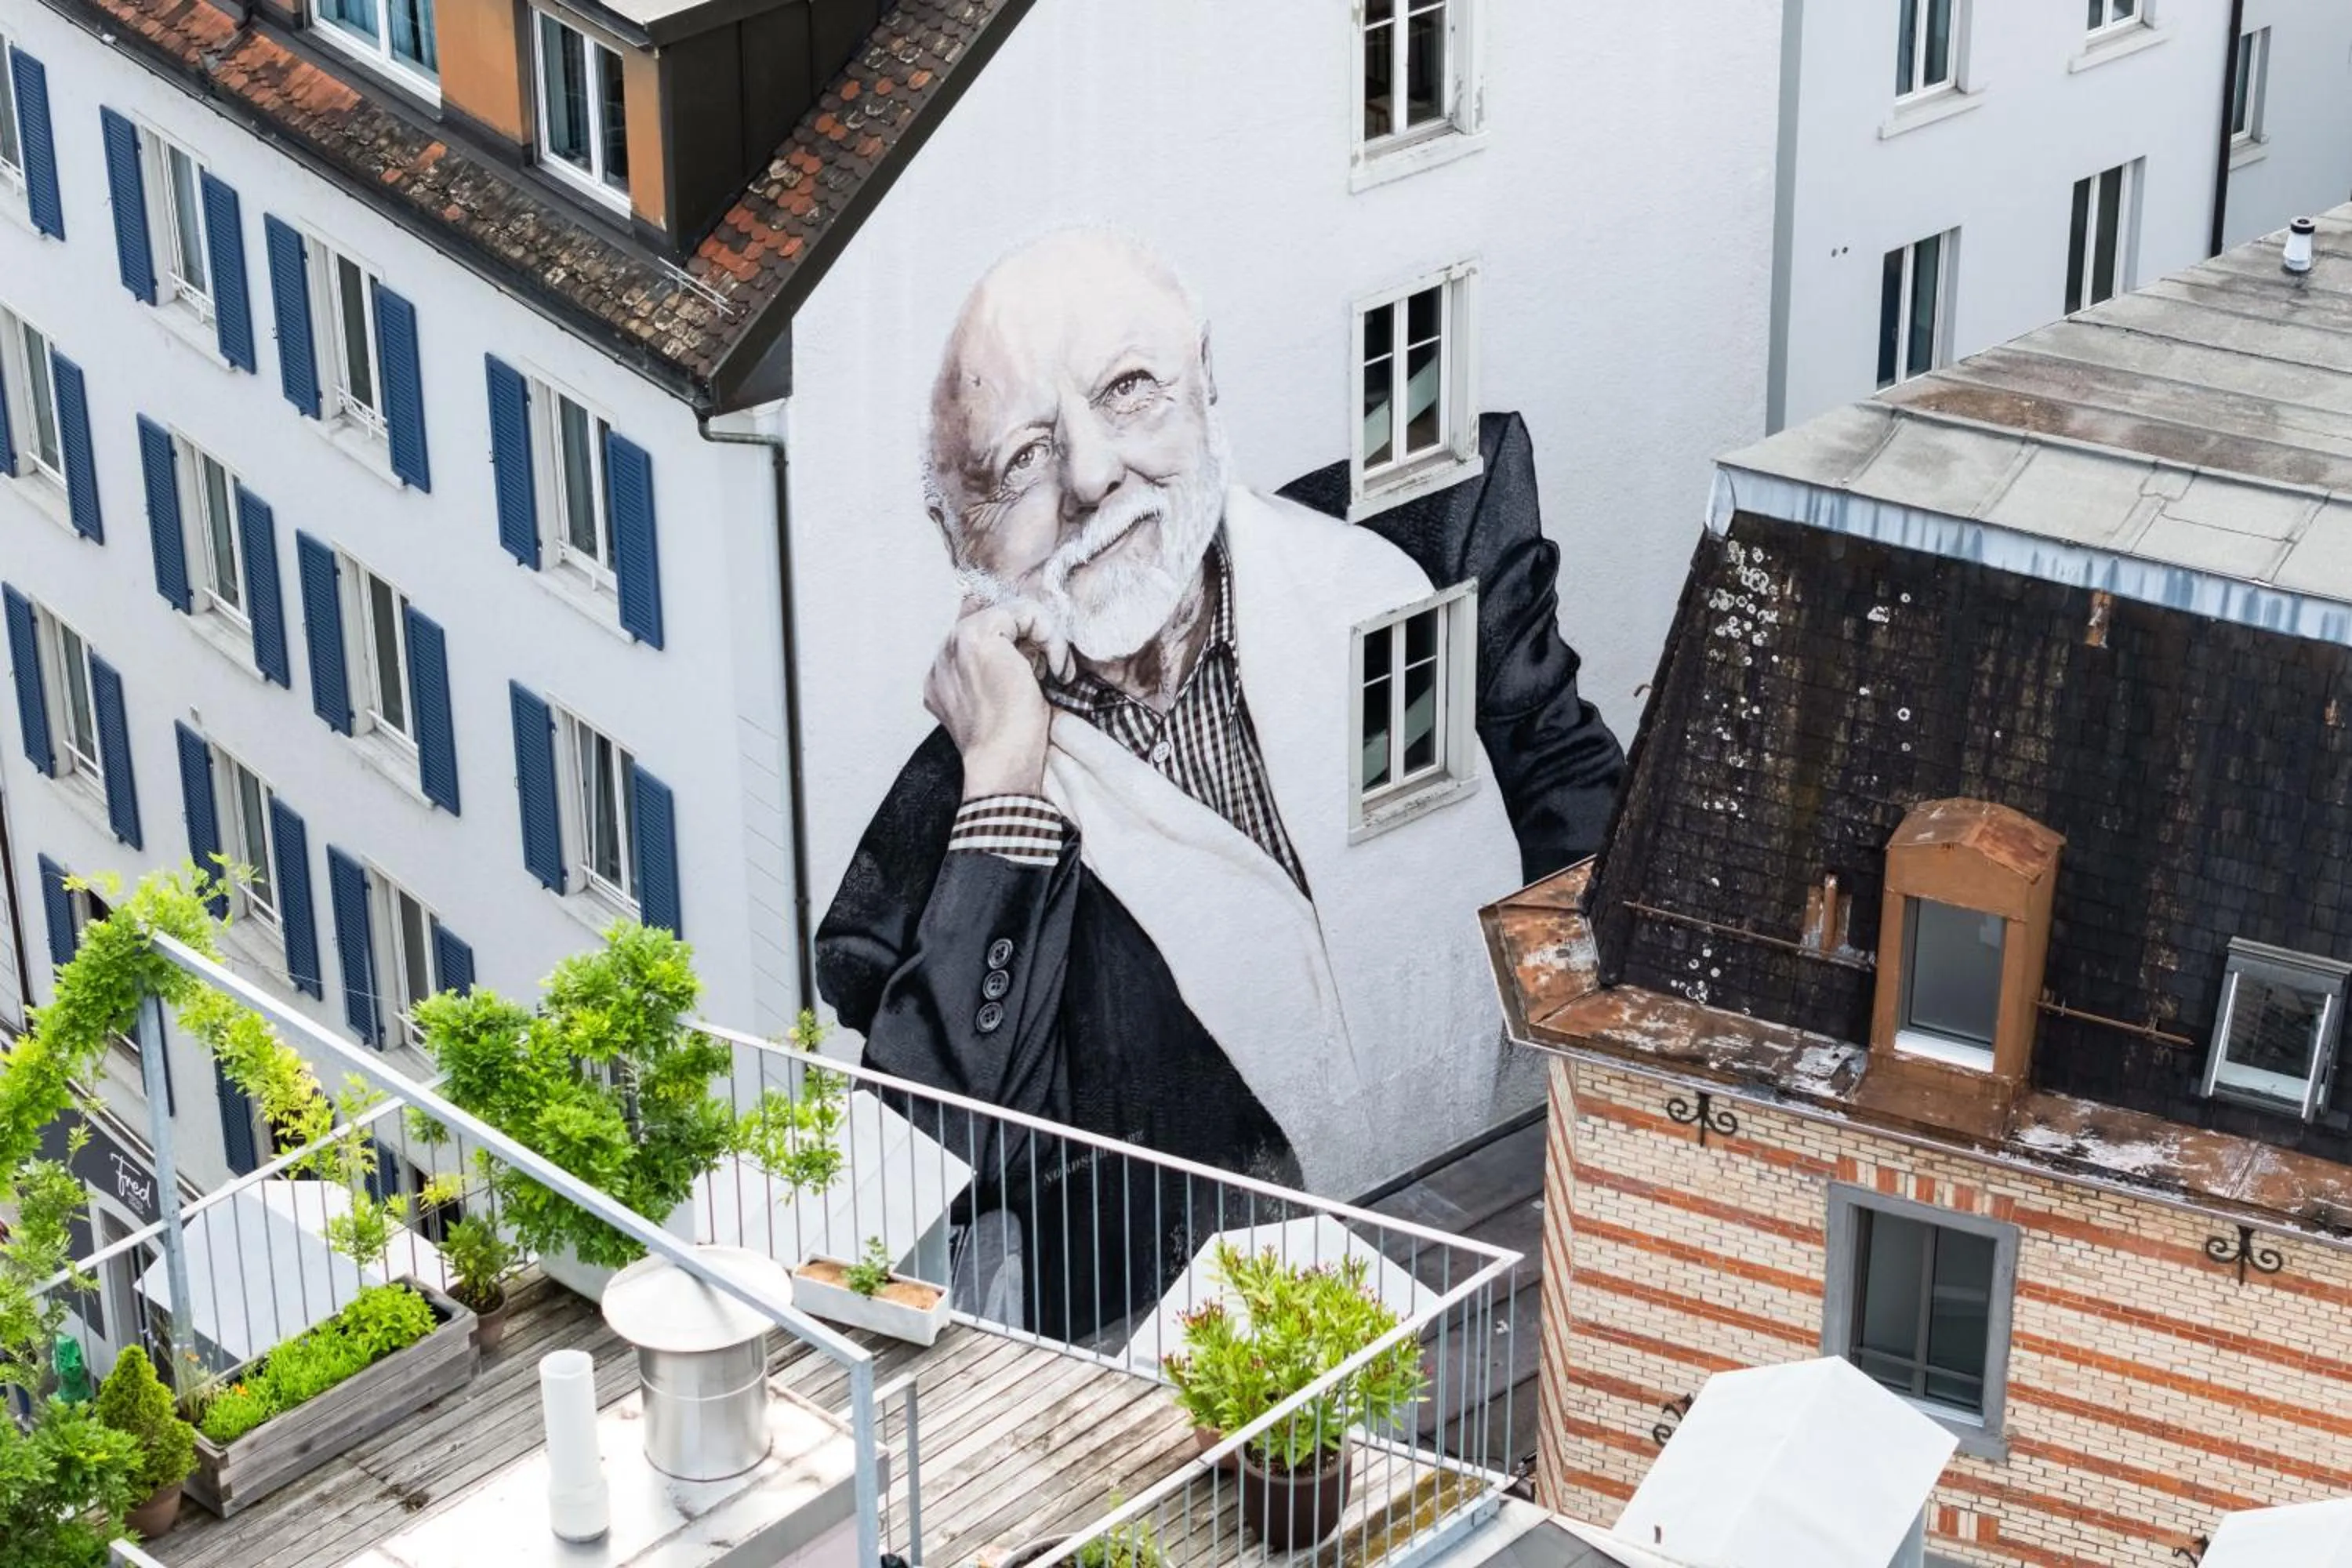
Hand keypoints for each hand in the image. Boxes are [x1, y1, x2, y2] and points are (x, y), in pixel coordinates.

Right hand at [926, 602, 1073, 799]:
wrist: (1002, 764)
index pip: (979, 630)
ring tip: (1052, 673)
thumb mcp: (1004, 699)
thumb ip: (1000, 669)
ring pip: (1012, 613)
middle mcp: (943, 656)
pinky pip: (1025, 613)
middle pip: (996, 618)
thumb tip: (1029, 646)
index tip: (1036, 669)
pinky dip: (1050, 636)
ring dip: (1043, 638)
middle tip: (1048, 673)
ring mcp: (956, 643)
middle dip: (1030, 640)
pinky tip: (1056, 668)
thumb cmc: (1010, 743)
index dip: (1015, 640)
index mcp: (944, 675)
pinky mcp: (978, 637)